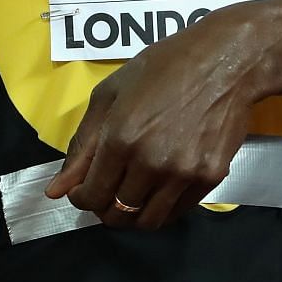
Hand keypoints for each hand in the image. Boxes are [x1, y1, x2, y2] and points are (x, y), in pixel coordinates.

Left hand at [44, 11, 260, 230]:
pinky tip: (159, 187)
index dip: (81, 198)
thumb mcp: (111, 93)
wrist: (224, 61)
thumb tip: (57, 189)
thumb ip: (82, 144)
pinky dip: (162, 207)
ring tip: (132, 194)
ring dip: (132, 214)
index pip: (90, 196)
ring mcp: (183, 174)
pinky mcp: (210, 178)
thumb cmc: (163, 68)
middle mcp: (150, 162)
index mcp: (120, 138)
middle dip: (104, 207)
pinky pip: (178, 211)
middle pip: (117, 214)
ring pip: (148, 221)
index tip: (83, 190)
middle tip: (108, 190)